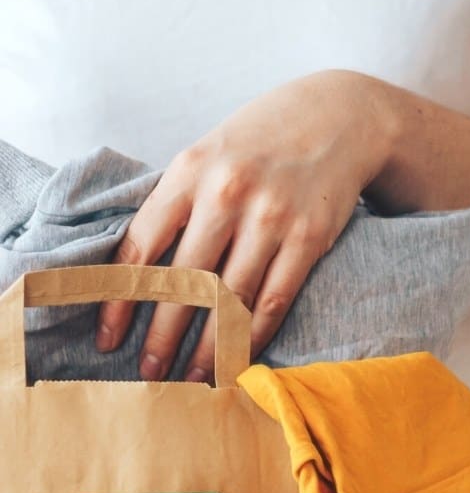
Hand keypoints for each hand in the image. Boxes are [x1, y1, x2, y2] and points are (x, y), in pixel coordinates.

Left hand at [95, 70, 393, 381]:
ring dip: (209, 346)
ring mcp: (270, 216)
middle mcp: (227, 193)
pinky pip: (274, 300)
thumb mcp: (208, 155)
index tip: (108, 338)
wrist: (339, 115)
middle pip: (184, 282)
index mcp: (189, 171)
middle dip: (162, 335)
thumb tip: (138, 270)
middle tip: (148, 373)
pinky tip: (238, 359)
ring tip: (192, 378)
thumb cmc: (261, 141)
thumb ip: (177, 204)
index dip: (120, 300)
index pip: (141, 248)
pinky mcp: (309, 237)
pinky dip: (253, 335)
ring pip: (230, 299)